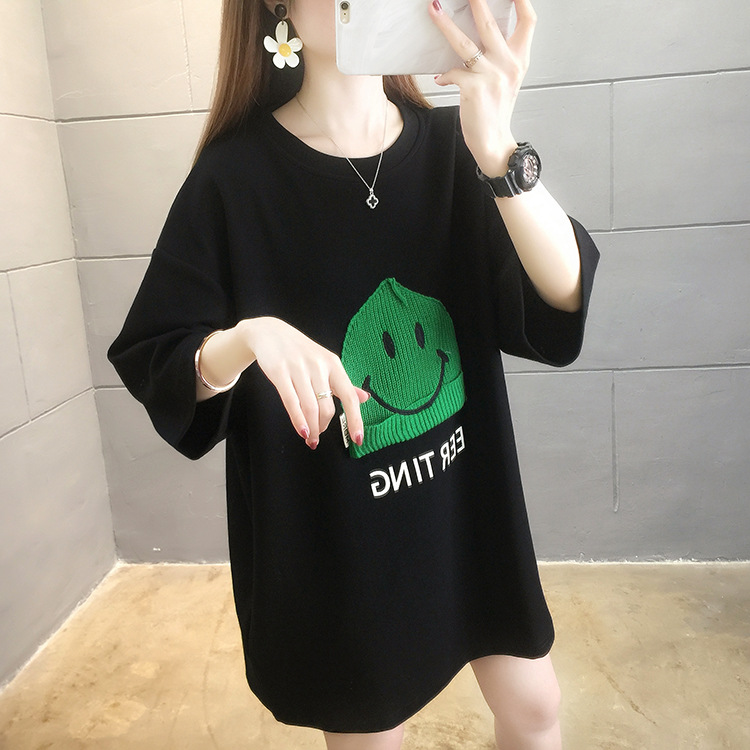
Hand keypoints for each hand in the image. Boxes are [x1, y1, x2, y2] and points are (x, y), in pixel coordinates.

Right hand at [236, 317, 368, 449]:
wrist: (271, 333)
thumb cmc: (302, 352)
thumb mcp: (327, 364)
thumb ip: (345, 384)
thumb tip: (365, 398)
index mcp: (334, 365)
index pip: (349, 397)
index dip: (356, 420)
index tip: (357, 439)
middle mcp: (319, 366)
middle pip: (327, 407)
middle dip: (323, 427)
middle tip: (318, 436)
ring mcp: (299, 369)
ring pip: (310, 407)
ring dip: (311, 428)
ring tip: (310, 437)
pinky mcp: (280, 372)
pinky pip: (291, 402)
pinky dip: (298, 420)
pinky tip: (302, 431)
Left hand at [429, 0, 536, 175]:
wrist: (493, 141)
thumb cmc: (496, 110)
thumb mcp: (506, 79)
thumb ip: (500, 56)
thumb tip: (479, 32)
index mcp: (519, 59)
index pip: (528, 21)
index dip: (521, 0)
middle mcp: (508, 64)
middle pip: (490, 24)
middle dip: (476, 1)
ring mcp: (491, 76)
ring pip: (464, 43)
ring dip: (446, 25)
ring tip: (434, 9)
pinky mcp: (474, 89)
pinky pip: (453, 72)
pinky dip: (445, 74)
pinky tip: (441, 78)